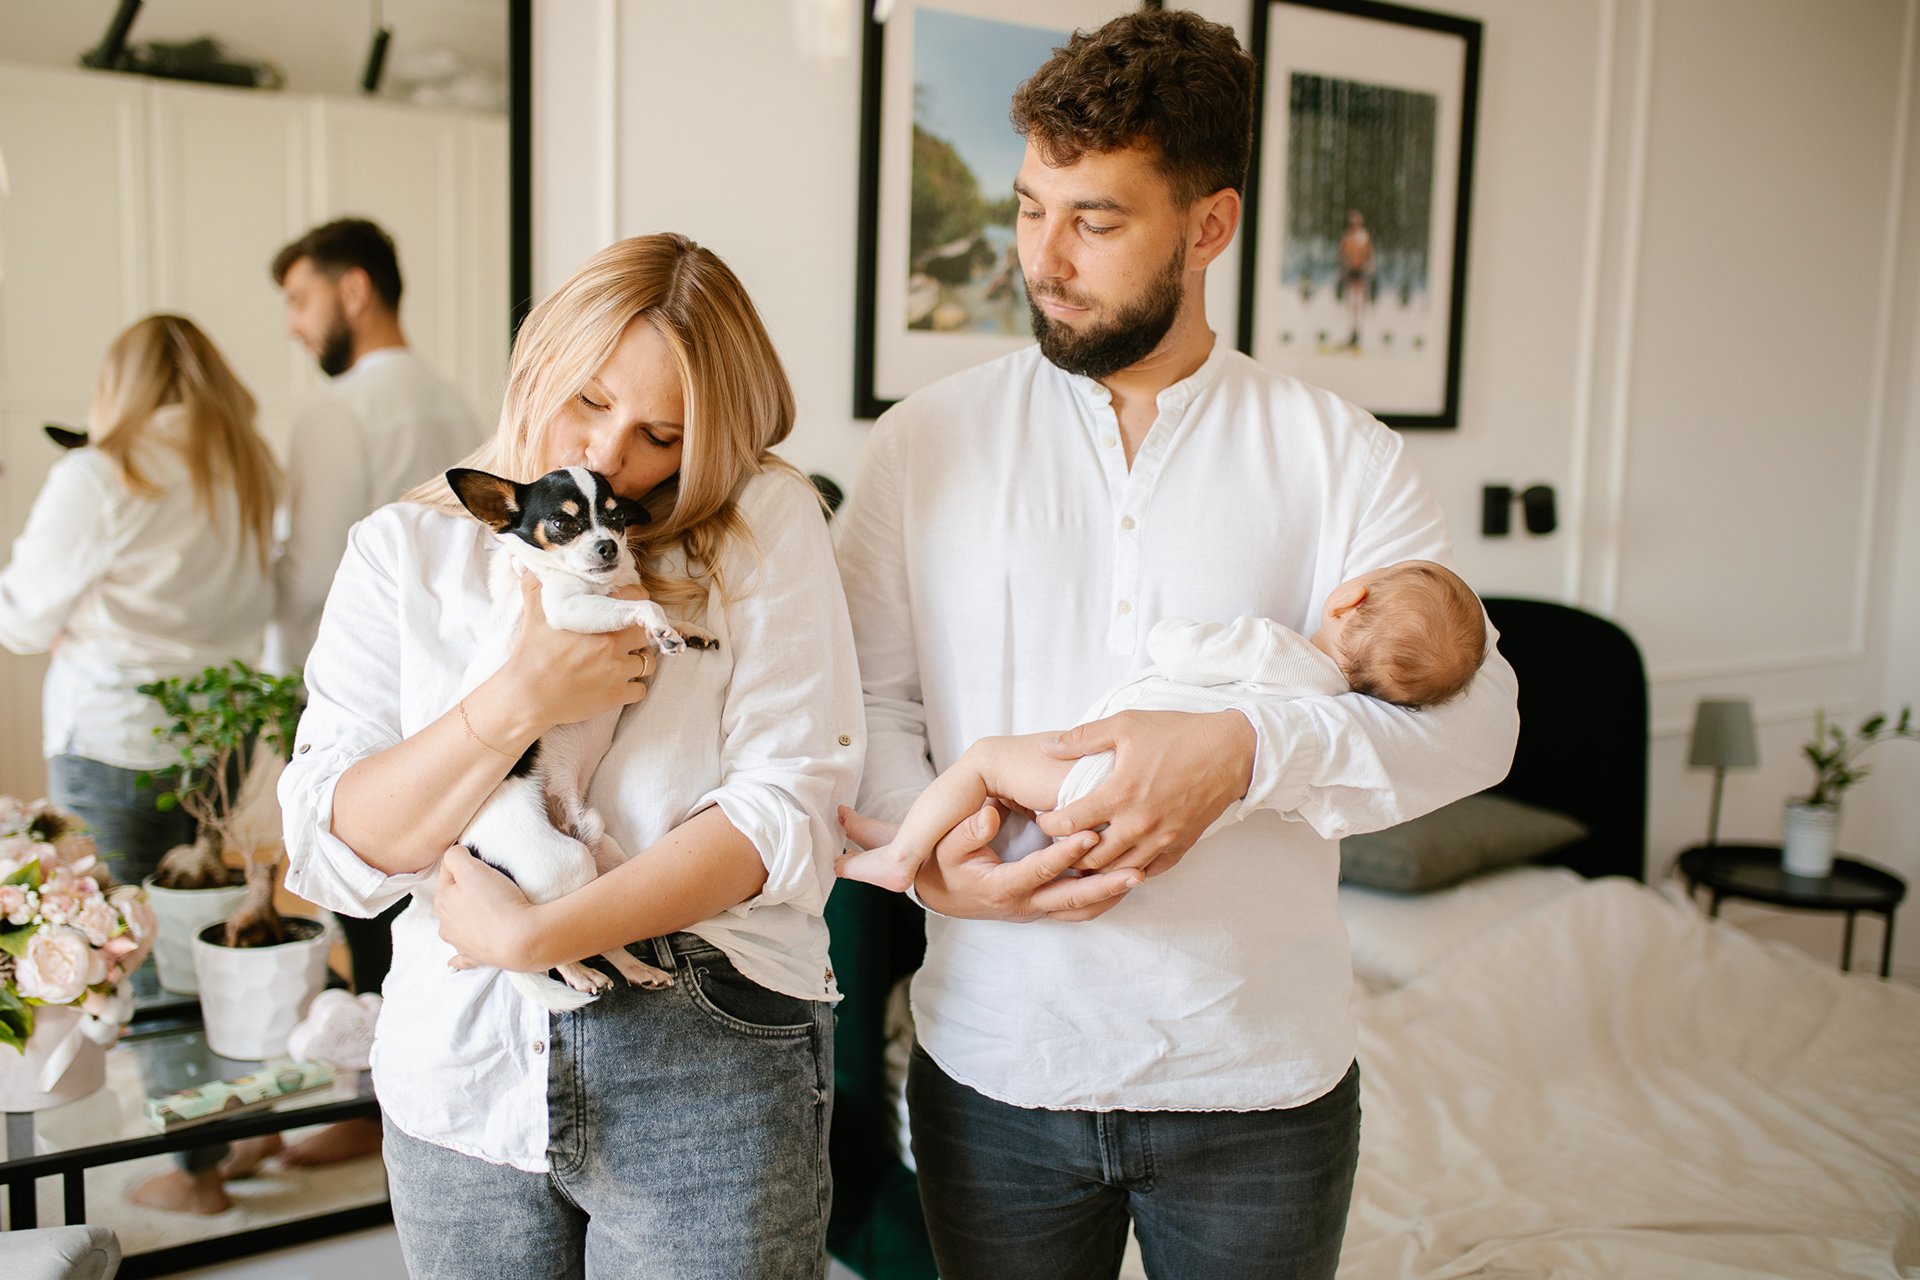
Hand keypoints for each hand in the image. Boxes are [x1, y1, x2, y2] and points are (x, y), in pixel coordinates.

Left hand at [435, 845, 540, 970]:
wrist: (521, 940)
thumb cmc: (498, 903)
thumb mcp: (472, 869)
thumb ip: (455, 856)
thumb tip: (453, 854)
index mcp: (443, 899)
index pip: (447, 869)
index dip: (463, 860)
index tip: (479, 859)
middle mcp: (447, 923)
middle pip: (451, 897)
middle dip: (463, 889)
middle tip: (486, 882)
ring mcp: (461, 942)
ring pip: (455, 925)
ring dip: (461, 918)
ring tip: (483, 911)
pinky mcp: (476, 957)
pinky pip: (462, 957)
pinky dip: (457, 958)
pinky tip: (453, 963)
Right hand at [491, 574, 654, 734]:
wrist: (525, 697)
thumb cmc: (530, 656)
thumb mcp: (534, 618)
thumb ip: (536, 590)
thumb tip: (529, 567)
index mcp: (597, 622)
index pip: (637, 599)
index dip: (636, 601)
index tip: (629, 607)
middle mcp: (612, 645)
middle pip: (646, 633)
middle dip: (638, 634)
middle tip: (625, 638)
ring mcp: (616, 672)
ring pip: (648, 662)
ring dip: (638, 661)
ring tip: (621, 662)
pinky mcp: (616, 696)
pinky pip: (641, 689)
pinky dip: (633, 687)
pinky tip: (617, 684)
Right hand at [841, 804, 1140, 922]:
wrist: (941, 893)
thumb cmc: (945, 864)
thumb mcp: (944, 847)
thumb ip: (966, 832)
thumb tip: (988, 816)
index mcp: (998, 888)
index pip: (1038, 872)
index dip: (1064, 856)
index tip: (1089, 835)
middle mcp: (1022, 905)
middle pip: (1070, 900)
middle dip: (1104, 887)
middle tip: (1137, 872)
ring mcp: (1035, 909)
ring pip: (1079, 909)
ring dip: (1109, 895)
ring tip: (1141, 874)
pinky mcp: (1044, 907)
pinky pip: (1078, 908)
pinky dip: (1103, 896)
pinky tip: (1123, 876)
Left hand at [1036, 709, 1255, 878]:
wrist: (1230, 751)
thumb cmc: (1177, 734)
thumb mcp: (1125, 724)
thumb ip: (1082, 738)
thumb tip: (1047, 747)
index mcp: (1120, 794)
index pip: (1069, 824)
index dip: (1048, 825)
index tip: (1044, 819)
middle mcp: (1139, 824)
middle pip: (1089, 858)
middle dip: (1067, 854)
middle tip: (1057, 844)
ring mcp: (1161, 840)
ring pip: (1117, 871)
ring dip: (1096, 869)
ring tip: (1082, 857)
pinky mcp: (1179, 847)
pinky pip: (1147, 872)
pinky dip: (1128, 872)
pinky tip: (1117, 862)